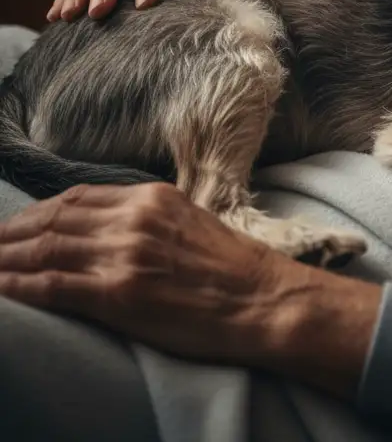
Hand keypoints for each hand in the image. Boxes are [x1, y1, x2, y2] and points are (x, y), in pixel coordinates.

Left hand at [0, 183, 379, 396]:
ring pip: (45, 249)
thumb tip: (109, 230)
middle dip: (10, 233)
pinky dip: (17, 285)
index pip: (77, 197)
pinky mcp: (118, 293)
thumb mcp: (191, 223)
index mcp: (152, 198)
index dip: (37, 212)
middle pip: (53, 219)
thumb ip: (149, 220)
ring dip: (4, 258)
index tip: (15, 226)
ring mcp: (125, 254)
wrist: (262, 298)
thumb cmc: (233, 269)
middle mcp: (134, 219)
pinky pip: (52, 285)